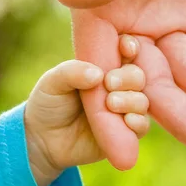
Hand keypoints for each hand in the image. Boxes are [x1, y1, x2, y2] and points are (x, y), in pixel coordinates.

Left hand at [25, 35, 148, 185]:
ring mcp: (124, 110)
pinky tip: (128, 120)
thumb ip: (72, 73)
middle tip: (110, 82)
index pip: (125, 52)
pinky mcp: (125, 133)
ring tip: (111, 103)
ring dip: (131, 100)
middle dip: (129, 77)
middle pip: (138, 76)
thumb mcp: (52, 82)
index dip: (130, 47)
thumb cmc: (48, 102)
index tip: (126, 46)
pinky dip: (137, 122)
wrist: (43, 139)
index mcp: (104, 66)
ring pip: (142, 101)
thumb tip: (98, 74)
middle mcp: (119, 86)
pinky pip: (141, 127)